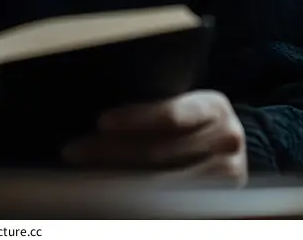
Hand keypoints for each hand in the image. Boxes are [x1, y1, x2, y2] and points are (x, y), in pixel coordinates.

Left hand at [62, 90, 246, 184]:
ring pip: (160, 180)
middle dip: (111, 151)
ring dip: (117, 178)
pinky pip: (172, 202)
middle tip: (74, 150)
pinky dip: (138, 198)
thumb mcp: (185, 102)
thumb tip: (98, 117)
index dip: (134, 119)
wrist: (232, 148)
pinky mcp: (221, 201)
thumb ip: (156, 107)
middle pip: (158, 151)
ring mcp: (228, 174)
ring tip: (81, 175)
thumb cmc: (196, 119)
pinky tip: (111, 195)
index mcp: (213, 106)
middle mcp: (226, 139)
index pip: (170, 114)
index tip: (100, 122)